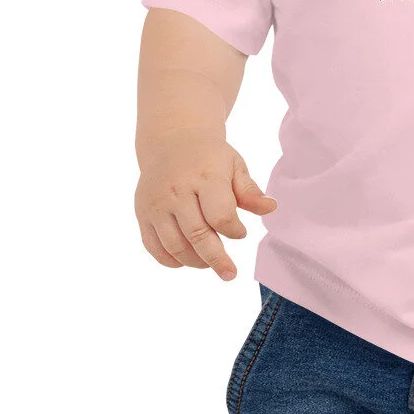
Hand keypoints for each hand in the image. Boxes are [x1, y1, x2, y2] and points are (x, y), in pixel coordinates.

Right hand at [134, 128, 277, 280]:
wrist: (172, 140)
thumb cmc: (211, 157)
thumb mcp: (235, 166)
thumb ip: (250, 191)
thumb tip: (271, 209)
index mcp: (205, 177)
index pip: (220, 216)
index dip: (234, 231)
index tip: (241, 233)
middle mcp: (177, 191)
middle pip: (197, 235)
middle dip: (216, 259)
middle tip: (230, 273)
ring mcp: (156, 204)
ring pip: (174, 245)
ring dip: (194, 261)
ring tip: (209, 263)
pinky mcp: (142, 213)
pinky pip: (153, 247)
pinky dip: (170, 260)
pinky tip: (186, 260)